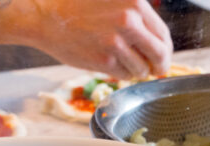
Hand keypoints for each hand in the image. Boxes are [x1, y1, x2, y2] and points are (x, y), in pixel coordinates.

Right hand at [24, 0, 172, 78]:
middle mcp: (128, 20)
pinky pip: (125, 75)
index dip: (165, 49)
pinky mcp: (103, 60)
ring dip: (137, 71)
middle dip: (159, 65)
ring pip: (142, 69)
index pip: (163, 33)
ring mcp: (116, 41)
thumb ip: (136, 14)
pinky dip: (122, 74)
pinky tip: (111, 63)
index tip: (163, 56)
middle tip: (156, 70)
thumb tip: (161, 41)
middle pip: (159, 54)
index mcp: (134, 2)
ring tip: (123, 61)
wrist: (43, 16)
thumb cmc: (77, 6)